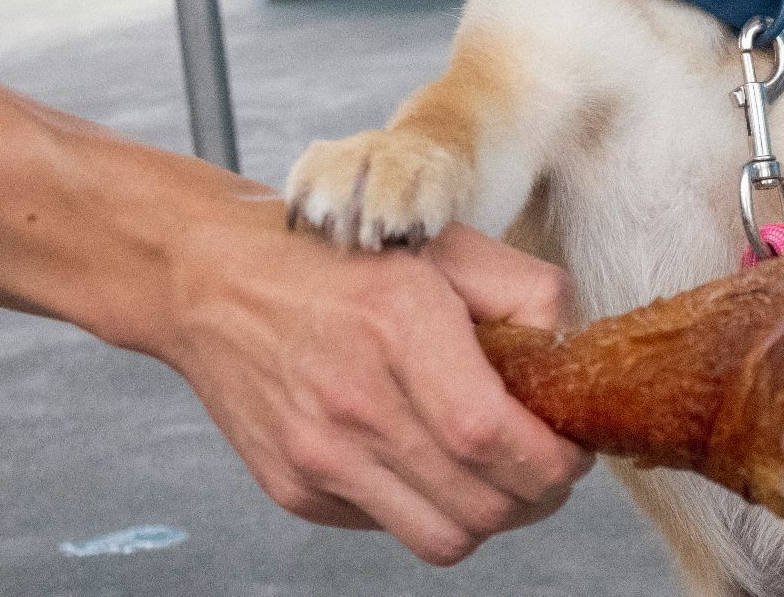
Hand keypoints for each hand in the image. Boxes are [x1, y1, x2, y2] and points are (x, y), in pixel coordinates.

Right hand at [151, 209, 592, 564]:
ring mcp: (318, 454)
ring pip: (443, 538)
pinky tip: (428, 459)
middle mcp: (353, 400)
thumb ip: (528, 293)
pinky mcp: (295, 489)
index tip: (572, 447)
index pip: (491, 435)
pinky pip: (391, 530)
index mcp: (397, 324)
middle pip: (480, 504)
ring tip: (497, 472)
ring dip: (490, 515)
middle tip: (547, 461)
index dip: (550, 460)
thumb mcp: (446, 245)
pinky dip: (428, 507)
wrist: (211, 281)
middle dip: (538, 495)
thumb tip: (572, 356)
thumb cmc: (336, 259)